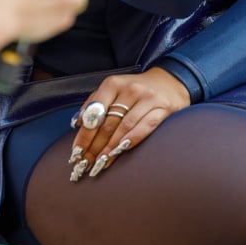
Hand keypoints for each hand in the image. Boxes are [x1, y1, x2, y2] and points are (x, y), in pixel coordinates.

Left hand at [67, 66, 189, 180]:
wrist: (169, 82)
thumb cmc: (135, 89)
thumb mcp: (114, 89)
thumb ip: (95, 102)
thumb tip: (78, 124)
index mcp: (113, 84)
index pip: (94, 111)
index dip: (85, 133)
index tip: (76, 151)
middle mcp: (130, 89)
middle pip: (108, 122)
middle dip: (95, 145)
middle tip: (86, 163)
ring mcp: (147, 98)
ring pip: (124, 126)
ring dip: (111, 147)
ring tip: (101, 162)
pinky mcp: (163, 108)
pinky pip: (146, 126)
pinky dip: (132, 139)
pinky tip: (122, 150)